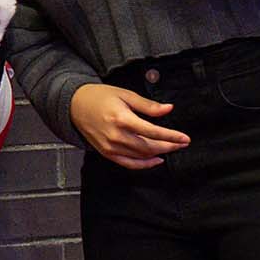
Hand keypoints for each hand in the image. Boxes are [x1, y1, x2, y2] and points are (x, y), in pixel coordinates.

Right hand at [70, 82, 189, 168]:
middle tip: (182, 143)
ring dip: (159, 154)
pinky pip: (129, 163)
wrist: (75, 106)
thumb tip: (168, 109)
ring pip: (141, 156)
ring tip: (172, 148)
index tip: (185, 138)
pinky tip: (156, 160)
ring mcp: (110, 147)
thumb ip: (147, 105)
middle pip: (149, 147)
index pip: (153, 132)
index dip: (171, 136)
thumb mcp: (125, 94)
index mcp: (121, 119)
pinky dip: (144, 164)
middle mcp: (116, 136)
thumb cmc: (100, 97)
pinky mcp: (107, 153)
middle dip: (169, 146)